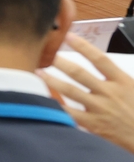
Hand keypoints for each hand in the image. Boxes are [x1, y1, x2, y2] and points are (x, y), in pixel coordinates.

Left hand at [40, 35, 133, 153]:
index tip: (68, 36)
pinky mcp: (93, 124)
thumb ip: (119, 76)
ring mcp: (99, 109)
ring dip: (52, 80)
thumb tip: (100, 61)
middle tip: (45, 53)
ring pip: (70, 91)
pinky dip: (56, 105)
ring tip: (38, 71)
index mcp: (122, 82)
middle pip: (79, 73)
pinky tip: (42, 99)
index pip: (100, 59)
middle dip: (60, 62)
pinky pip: (69, 113)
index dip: (83, 46)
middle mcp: (109, 93)